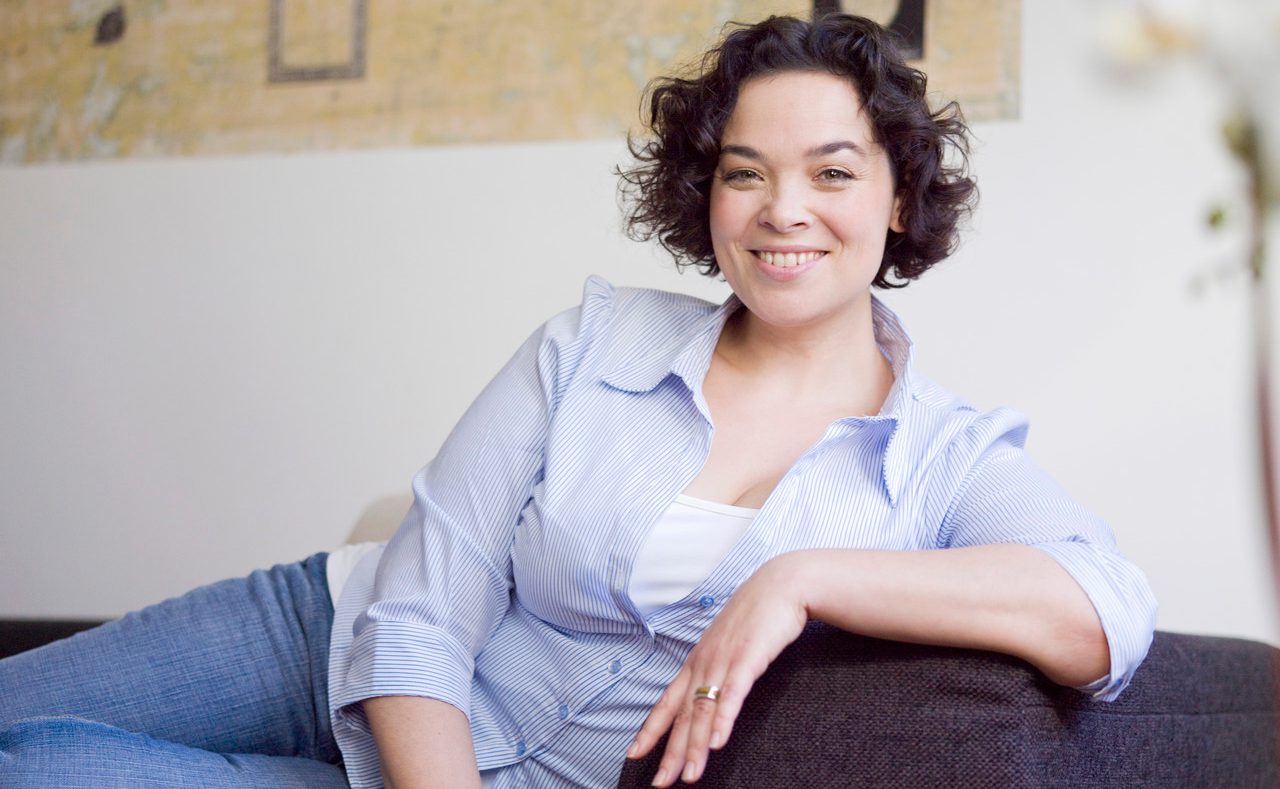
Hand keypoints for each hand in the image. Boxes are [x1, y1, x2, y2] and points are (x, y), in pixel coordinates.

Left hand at [626, 555, 808, 785]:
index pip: (666, 701)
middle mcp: (704, 663)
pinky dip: (722, 720)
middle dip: (670, 752)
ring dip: (695, 747)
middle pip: (682, 715)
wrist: (780, 585)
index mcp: (697, 661)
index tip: (634, 753)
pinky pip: (731, 695)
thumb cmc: (756, 616)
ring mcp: (723, 661)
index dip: (650, 729)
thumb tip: (709, 689)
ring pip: (703, 711)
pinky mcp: (747, 660)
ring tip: (690, 777)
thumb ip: (717, 667)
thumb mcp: (729, 644)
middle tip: (660, 783)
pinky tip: (717, 744)